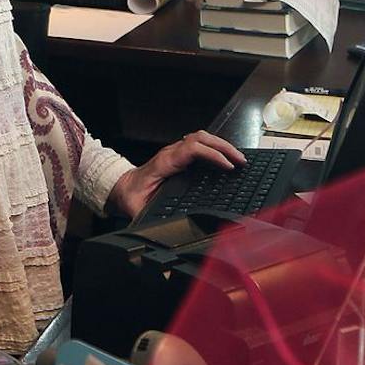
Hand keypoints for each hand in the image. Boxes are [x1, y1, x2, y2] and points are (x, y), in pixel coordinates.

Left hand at [108, 130, 248, 220]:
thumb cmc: (132, 196)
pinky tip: (227, 158)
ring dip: (222, 145)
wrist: (123, 188)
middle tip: (241, 161)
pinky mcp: (180, 155)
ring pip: (202, 138)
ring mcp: (176, 152)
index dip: (212, 156)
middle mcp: (171, 153)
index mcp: (164, 163)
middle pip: (201, 138)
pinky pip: (201, 145)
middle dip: (224, 147)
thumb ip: (148, 215)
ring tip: (239, 158)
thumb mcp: (138, 208)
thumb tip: (159, 226)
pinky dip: (216, 149)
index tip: (228, 167)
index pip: (192, 149)